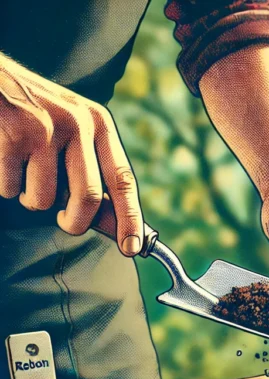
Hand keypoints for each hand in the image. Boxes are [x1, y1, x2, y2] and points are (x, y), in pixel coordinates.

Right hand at [0, 56, 142, 255]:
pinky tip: (4, 159)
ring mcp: (44, 127)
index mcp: (99, 124)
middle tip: (66, 222)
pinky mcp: (12, 133)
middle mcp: (78, 123)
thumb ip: (94, 178)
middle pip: (88, 197)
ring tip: (25, 175)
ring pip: (45, 199)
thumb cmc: (34, 116)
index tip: (132, 247)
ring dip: (32, 200)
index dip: (130, 218)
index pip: (122, 179)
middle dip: (75, 222)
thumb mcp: (73, 137)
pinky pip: (11, 188)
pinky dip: (7, 186)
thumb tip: (117, 227)